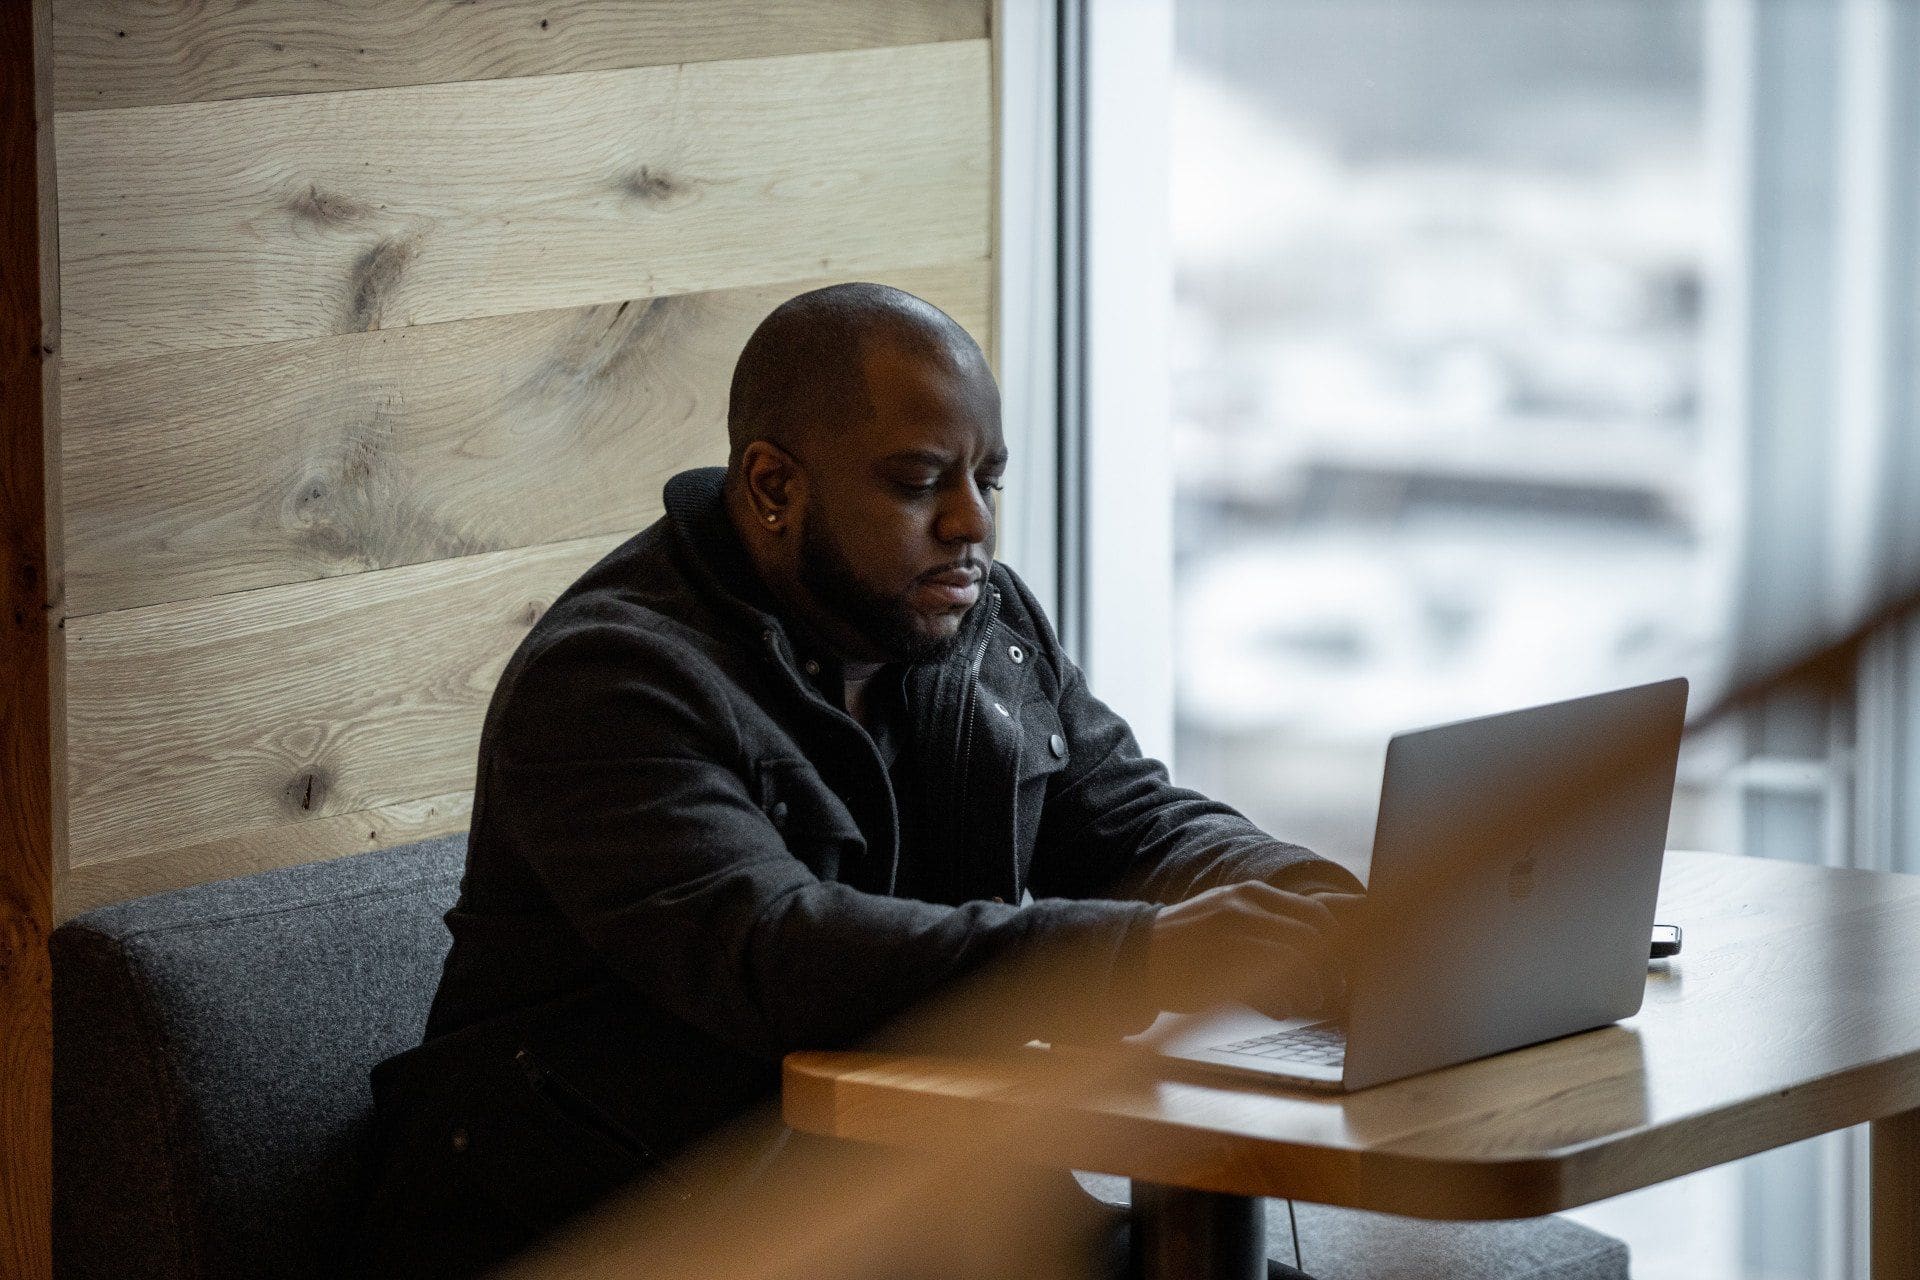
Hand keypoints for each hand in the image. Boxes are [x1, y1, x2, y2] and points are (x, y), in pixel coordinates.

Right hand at [1145, 882, 1353, 1021]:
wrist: (1138, 950)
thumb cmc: (1192, 939)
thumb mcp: (1230, 913)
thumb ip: (1268, 921)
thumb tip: (1318, 946)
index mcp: (1252, 893)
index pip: (1314, 912)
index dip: (1337, 942)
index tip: (1341, 964)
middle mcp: (1244, 908)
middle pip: (1311, 938)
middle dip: (1329, 969)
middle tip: (1332, 991)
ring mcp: (1230, 936)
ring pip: (1293, 961)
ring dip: (1309, 988)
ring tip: (1307, 1003)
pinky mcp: (1218, 967)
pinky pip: (1265, 987)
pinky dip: (1281, 1003)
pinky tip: (1280, 1012)